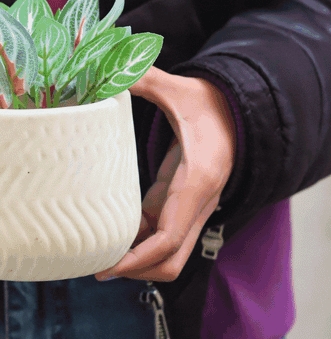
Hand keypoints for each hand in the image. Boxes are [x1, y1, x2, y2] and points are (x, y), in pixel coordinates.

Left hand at [95, 66, 235, 281]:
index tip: (110, 266)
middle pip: (171, 261)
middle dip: (137, 271)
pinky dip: (139, 242)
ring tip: (99, 254)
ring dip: (137, 260)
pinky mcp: (182, 206)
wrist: (239, 112)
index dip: (139, 259)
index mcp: (197, 182)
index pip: (170, 238)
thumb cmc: (208, 103)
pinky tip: (112, 233)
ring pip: (168, 255)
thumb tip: (109, 66)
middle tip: (98, 268)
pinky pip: (161, 236)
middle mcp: (199, 205)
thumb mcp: (177, 89)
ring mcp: (192, 210)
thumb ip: (144, 78)